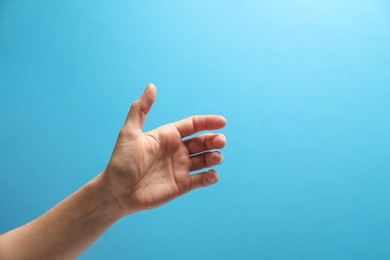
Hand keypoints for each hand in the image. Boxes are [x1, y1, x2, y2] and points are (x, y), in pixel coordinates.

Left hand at [103, 84, 226, 215]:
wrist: (116, 192)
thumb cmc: (121, 161)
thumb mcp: (129, 132)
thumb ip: (140, 109)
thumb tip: (151, 86)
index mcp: (167, 135)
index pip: (193, 125)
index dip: (208, 122)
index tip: (222, 122)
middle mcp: (176, 150)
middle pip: (203, 141)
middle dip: (214, 140)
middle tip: (220, 142)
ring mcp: (180, 168)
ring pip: (205, 159)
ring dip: (214, 157)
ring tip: (215, 157)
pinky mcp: (182, 185)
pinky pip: (202, 180)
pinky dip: (211, 177)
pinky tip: (212, 175)